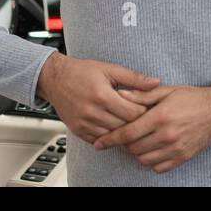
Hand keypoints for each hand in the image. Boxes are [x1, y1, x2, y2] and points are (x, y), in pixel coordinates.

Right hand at [35, 52, 160, 144]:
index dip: (144, 112)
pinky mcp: (78, 131)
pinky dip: (109, 137)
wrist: (55, 79)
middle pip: (124, 127)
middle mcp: (92, 112)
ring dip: (123, 131)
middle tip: (143, 117)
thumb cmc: (82, 72)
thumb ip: (134, 78)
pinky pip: (100, 141)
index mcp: (102, 95)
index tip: (148, 108)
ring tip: (130, 123)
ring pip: (113, 136)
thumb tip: (155, 82)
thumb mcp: (110, 69)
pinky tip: (115, 128)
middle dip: (136, 123)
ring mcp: (84, 124)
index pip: (132, 113)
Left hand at [93, 85, 210, 173]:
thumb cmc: (190, 98)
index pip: (128, 133)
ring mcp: (175, 148)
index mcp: (160, 116)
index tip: (99, 142)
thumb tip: (120, 94)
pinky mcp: (182, 157)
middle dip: (124, 144)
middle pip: (133, 148)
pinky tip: (151, 150)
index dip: (110, 139)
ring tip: (138, 142)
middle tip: (124, 136)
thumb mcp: (166, 91)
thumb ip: (142, 95)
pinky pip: (158, 167)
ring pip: (143, 159)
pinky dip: (150, 161)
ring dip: (136, 153)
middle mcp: (167, 135)